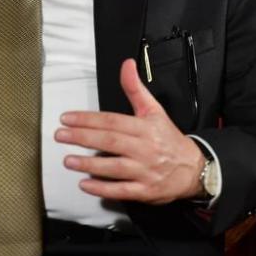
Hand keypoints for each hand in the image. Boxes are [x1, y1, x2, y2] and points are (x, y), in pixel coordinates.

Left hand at [54, 58, 204, 204]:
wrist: (194, 169)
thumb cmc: (168, 139)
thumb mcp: (154, 110)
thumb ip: (135, 89)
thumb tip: (126, 64)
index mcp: (145, 128)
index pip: (112, 121)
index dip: (88, 119)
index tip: (67, 118)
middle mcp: (145, 149)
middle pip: (110, 142)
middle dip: (83, 138)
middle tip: (60, 135)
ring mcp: (145, 171)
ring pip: (114, 167)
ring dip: (89, 165)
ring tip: (68, 160)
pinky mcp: (145, 191)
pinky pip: (122, 190)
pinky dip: (103, 189)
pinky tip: (85, 184)